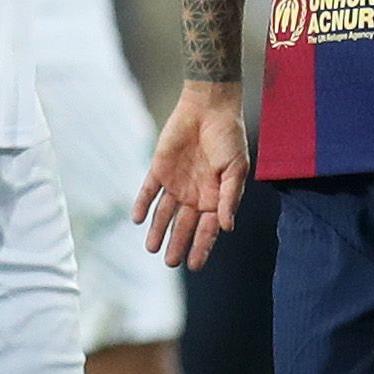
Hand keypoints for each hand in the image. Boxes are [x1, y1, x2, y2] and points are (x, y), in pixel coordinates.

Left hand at [139, 83, 248, 270]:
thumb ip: (229, 198)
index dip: (202, 246)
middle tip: (171, 263)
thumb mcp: (236, 169)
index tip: (195, 265)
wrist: (209, 108)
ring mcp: (176, 183)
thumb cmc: (229, 137)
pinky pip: (148, 191)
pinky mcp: (159, 170)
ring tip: (152, 249)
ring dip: (158, 231)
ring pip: (164, 213)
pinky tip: (137, 219)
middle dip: (177, 244)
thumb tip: (227, 226)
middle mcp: (195, 194)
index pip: (208, 228)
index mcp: (215, 197)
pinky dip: (142, 205)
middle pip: (184, 225)